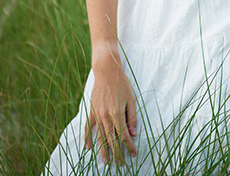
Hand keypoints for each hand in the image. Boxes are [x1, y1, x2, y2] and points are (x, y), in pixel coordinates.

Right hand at [84, 46, 136, 164]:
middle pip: (111, 139)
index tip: (133, 154)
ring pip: (100, 136)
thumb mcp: (132, 99)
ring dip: (103, 150)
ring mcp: (97, 115)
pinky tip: (88, 148)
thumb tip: (133, 133)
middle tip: (120, 165)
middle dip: (117, 153)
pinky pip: (89, 127)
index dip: (129, 146)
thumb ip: (132, 117)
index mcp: (117, 114)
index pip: (124, 135)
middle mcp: (106, 116)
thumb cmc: (122, 84)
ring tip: (106, 162)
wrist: (107, 72)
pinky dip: (88, 138)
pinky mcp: (91, 111)